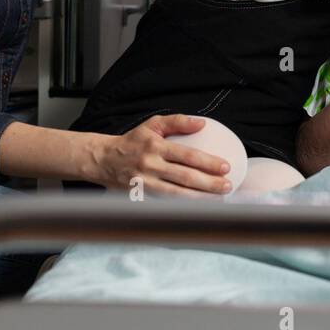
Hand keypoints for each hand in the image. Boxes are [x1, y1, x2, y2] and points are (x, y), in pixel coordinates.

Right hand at [94, 114, 232, 197]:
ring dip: (199, 198)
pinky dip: (181, 206)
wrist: (102, 159)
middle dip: (209, 183)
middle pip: (185, 177)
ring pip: (176, 194)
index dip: (208, 162)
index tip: (225, 167)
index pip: (187, 156)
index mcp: (156, 147)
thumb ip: (178, 121)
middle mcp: (150, 165)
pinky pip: (163, 203)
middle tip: (227, 186)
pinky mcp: (139, 196)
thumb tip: (202, 123)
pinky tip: (197, 207)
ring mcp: (144, 183)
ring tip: (218, 199)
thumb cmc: (132, 141)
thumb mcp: (153, 124)